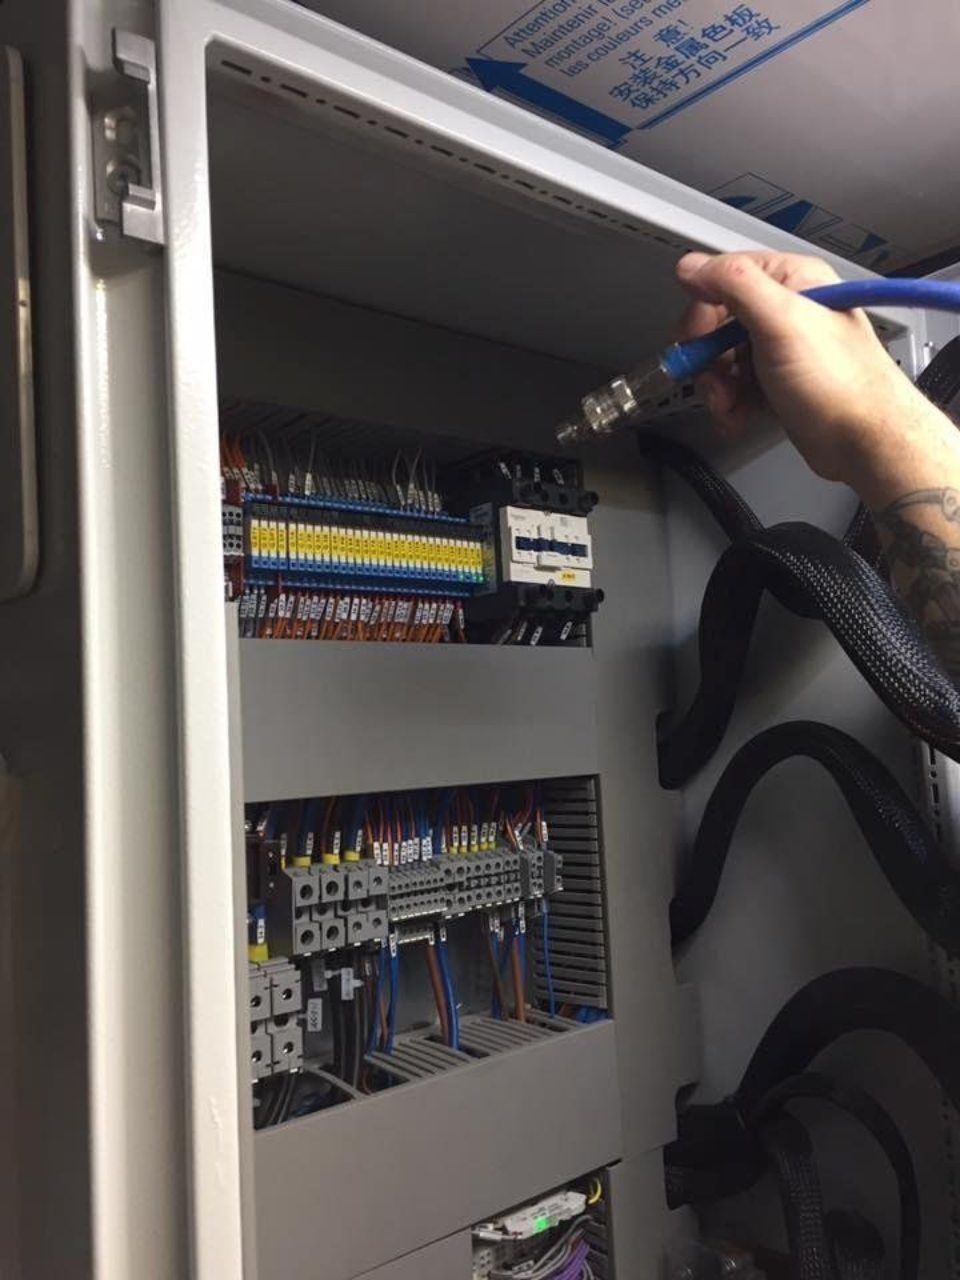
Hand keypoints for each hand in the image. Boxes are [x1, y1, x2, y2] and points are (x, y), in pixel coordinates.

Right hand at [675, 250, 934, 485]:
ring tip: (729, 405)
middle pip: (718, 323)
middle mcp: (786, 312)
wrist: (863, 443)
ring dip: (717, 387)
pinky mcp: (777, 383)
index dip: (703, 308)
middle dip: (708, 357)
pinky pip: (736, 386)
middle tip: (714, 377)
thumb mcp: (782, 322)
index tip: (694, 338)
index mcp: (793, 282)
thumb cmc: (841, 384)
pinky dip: (730, 404)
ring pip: (723, 359)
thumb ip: (736, 285)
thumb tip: (693, 266)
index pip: (726, 277)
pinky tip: (738, 416)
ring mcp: (781, 350)